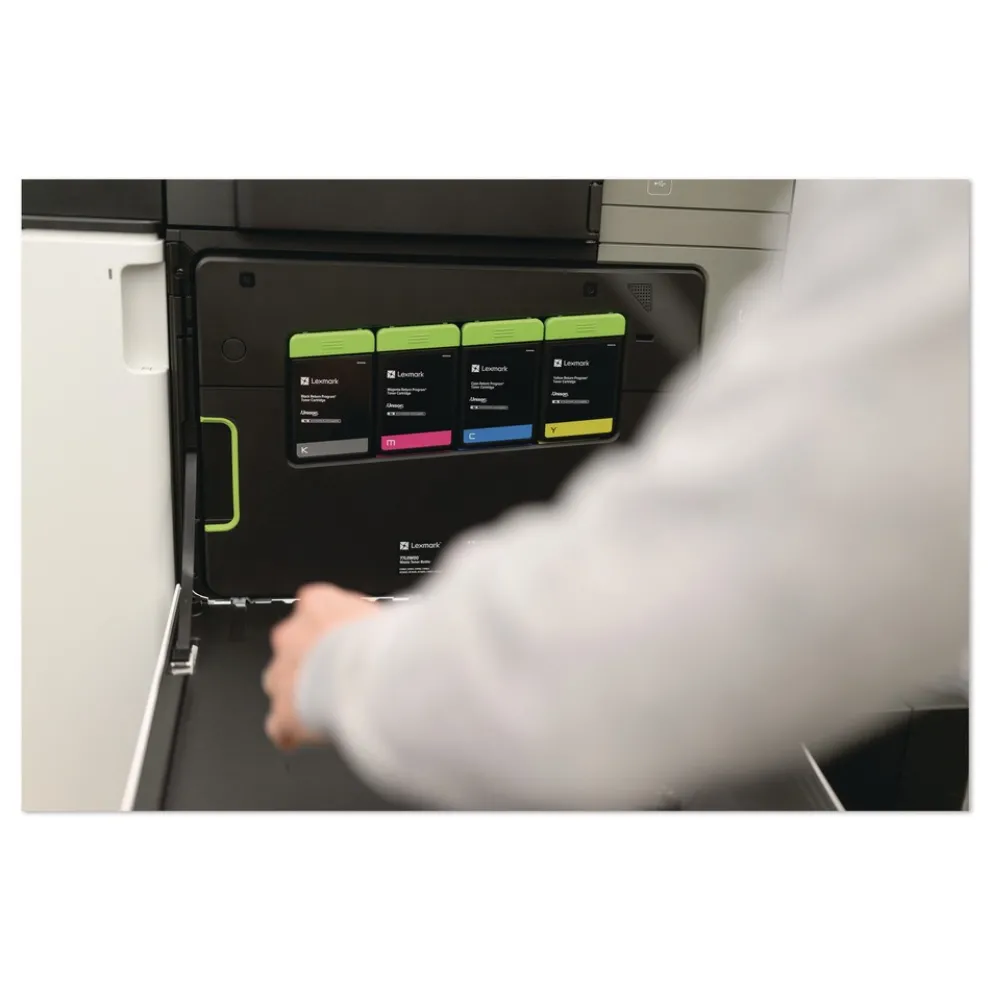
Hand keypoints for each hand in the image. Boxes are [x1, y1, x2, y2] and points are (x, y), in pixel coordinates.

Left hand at [262, 584, 379, 750]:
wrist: (372, 676)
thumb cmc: (384, 643)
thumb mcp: (385, 615)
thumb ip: (372, 620)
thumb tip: (389, 627)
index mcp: (318, 604)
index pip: (316, 607)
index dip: (334, 627)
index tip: (349, 637)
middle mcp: (292, 634)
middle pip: (293, 645)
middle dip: (312, 660)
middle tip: (341, 673)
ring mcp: (282, 673)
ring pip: (280, 681)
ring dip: (298, 691)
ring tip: (326, 704)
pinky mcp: (282, 711)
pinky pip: (278, 724)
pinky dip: (290, 731)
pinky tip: (305, 736)